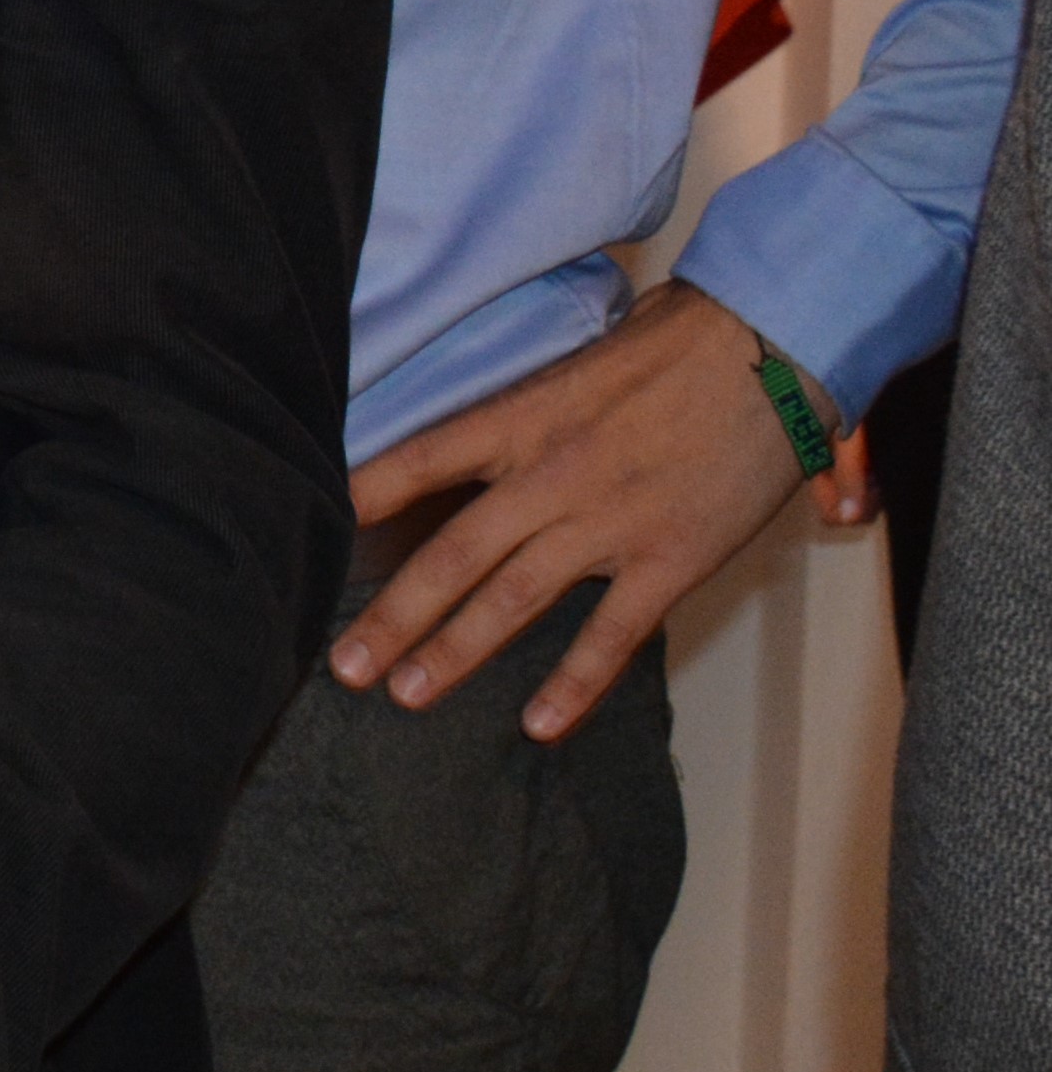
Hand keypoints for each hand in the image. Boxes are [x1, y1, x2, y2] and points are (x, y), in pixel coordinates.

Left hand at [330, 283, 821, 741]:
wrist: (768, 349)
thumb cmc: (671, 346)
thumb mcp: (572, 361)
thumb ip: (520, 413)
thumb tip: (471, 444)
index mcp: (520, 418)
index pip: (416, 462)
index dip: (359, 501)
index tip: (304, 538)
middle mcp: (550, 476)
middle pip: (452, 554)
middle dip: (393, 615)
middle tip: (342, 664)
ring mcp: (609, 522)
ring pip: (514, 598)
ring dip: (456, 650)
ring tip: (405, 693)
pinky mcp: (671, 559)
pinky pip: (613, 634)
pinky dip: (575, 682)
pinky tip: (538, 725)